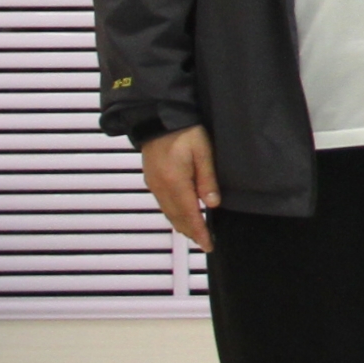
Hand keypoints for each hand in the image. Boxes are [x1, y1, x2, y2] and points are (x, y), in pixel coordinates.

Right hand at [139, 125, 218, 249]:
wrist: (158, 118)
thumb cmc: (183, 131)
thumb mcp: (203, 151)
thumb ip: (207, 178)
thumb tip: (212, 204)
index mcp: (175, 182)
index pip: (189, 214)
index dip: (199, 231)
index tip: (208, 244)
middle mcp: (161, 187)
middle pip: (177, 217)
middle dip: (191, 232)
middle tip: (205, 244)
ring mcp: (154, 184)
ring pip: (168, 212)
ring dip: (182, 225)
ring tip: (195, 234)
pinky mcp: (151, 180)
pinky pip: (163, 204)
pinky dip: (173, 215)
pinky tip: (181, 216)